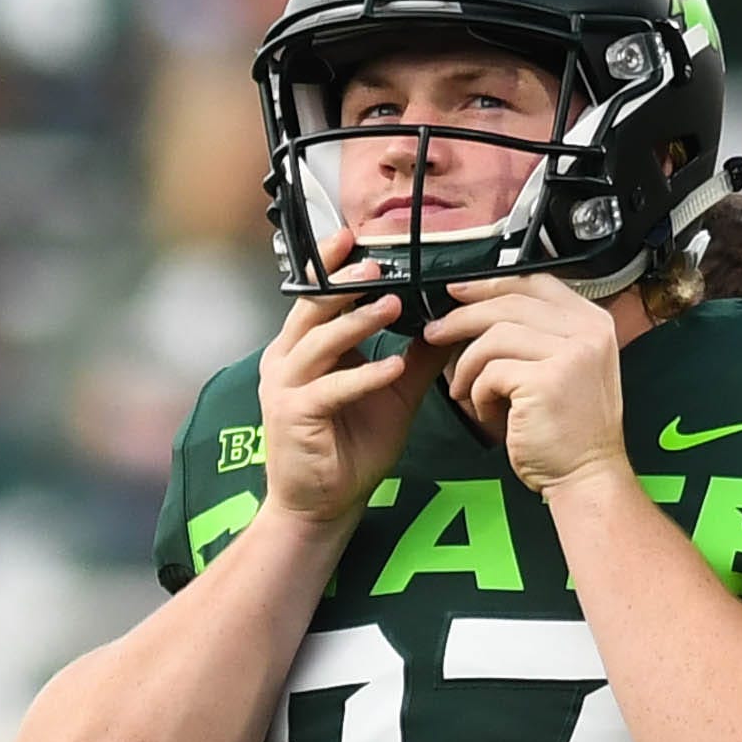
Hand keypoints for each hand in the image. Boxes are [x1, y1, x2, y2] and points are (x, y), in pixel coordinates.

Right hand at [251, 273, 435, 533]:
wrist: (323, 503)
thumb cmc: (351, 446)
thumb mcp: (395, 390)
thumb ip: (420, 353)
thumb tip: (456, 319)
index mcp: (306, 347)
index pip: (316, 295)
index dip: (332, 265)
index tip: (355, 237)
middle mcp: (287, 360)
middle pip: (311, 308)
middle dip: (343, 284)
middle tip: (378, 266)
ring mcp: (285, 388)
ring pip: (318, 342)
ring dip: (356, 323)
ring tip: (392, 306)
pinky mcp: (293, 417)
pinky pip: (329, 389)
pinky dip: (362, 377)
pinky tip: (392, 369)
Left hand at [423, 274, 629, 496]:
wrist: (585, 472)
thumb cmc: (566, 428)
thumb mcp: (562, 368)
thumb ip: (536, 337)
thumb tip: (480, 314)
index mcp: (592, 322)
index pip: (536, 283)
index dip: (491, 284)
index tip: (458, 292)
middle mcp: (588, 331)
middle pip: (510, 304)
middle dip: (462, 319)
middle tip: (434, 334)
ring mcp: (572, 353)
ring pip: (494, 337)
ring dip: (467, 367)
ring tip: (465, 393)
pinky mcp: (548, 379)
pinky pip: (492, 372)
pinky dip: (478, 394)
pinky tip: (486, 412)